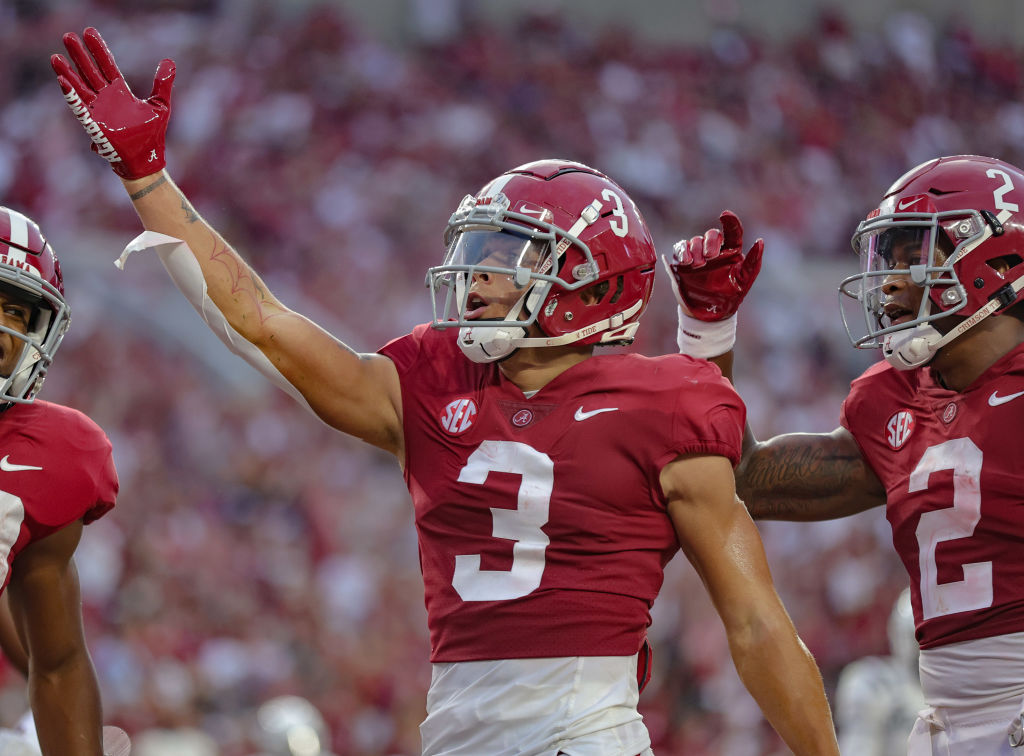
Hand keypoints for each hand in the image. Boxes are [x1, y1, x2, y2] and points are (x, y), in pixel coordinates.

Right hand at [51, 27, 174, 179]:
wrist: (146, 159)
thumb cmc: (152, 135)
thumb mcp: (161, 105)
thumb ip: (162, 84)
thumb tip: (169, 62)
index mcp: (120, 91)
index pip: (107, 65)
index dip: (98, 49)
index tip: (88, 32)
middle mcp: (106, 98)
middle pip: (90, 72)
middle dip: (79, 55)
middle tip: (68, 36)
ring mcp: (98, 110)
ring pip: (79, 87)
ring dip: (67, 73)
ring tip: (56, 57)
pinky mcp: (94, 125)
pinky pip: (80, 108)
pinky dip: (71, 96)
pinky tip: (63, 82)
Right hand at [663, 210, 763, 321]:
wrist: (709, 314)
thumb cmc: (731, 296)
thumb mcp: (745, 279)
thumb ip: (754, 260)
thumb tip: (760, 241)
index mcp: (732, 251)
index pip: (732, 231)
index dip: (730, 221)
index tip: (725, 215)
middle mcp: (715, 250)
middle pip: (711, 235)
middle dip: (709, 243)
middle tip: (709, 257)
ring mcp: (698, 255)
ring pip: (694, 241)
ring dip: (694, 250)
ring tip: (697, 265)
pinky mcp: (683, 263)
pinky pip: (679, 249)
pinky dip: (681, 252)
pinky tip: (685, 262)